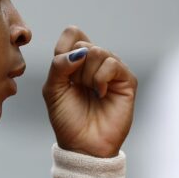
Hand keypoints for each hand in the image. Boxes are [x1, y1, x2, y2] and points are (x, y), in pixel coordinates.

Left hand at [42, 26, 136, 157]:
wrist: (83, 144)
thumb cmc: (66, 118)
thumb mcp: (52, 89)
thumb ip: (59, 65)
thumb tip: (80, 51)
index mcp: (75, 61)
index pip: (73, 33)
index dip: (64, 49)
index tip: (62, 73)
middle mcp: (95, 62)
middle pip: (84, 43)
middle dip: (74, 68)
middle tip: (77, 88)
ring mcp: (112, 70)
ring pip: (98, 52)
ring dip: (87, 76)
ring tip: (90, 93)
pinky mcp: (126, 80)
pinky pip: (113, 64)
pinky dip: (101, 79)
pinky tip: (100, 94)